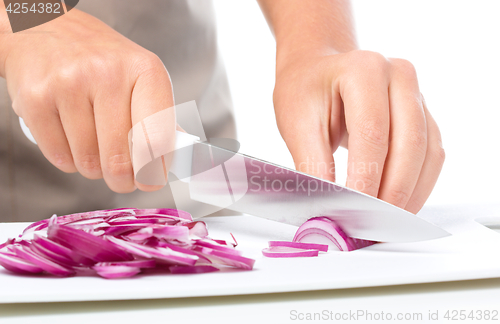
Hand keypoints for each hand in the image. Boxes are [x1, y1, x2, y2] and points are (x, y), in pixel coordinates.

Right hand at [0, 9, 174, 192]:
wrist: (48, 30)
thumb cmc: (102, 62)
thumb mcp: (140, 78)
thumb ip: (158, 119)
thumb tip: (172, 163)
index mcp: (145, 70)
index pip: (156, 137)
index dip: (154, 170)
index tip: (151, 181)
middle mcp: (107, 74)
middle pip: (120, 159)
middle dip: (123, 179)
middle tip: (123, 178)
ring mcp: (68, 84)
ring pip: (88, 162)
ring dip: (94, 168)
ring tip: (94, 146)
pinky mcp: (35, 98)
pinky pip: (59, 157)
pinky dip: (69, 160)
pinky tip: (72, 140)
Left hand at [273, 50, 444, 212]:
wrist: (317, 69)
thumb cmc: (304, 90)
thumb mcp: (297, 124)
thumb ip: (312, 166)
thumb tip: (328, 208)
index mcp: (364, 69)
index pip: (372, 133)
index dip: (366, 177)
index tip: (355, 211)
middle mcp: (399, 76)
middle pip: (409, 143)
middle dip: (393, 192)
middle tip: (373, 225)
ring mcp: (417, 94)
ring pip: (428, 153)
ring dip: (410, 193)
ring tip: (386, 222)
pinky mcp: (423, 114)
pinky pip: (432, 155)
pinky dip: (418, 184)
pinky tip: (400, 205)